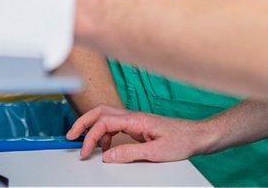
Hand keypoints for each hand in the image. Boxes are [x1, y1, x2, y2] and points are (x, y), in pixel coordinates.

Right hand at [67, 105, 214, 163]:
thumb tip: (107, 156)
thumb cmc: (181, 141)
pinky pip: (115, 126)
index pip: (104, 122)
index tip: (85, 151)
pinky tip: (106, 148)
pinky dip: (105, 134)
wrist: (197, 136)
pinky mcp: (138, 126)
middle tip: (70, 136)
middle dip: (83, 122)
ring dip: (93, 127)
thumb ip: (129, 153)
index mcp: (136, 119)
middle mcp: (134, 116)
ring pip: (107, 117)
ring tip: (85, 144)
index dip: (90, 136)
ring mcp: (135, 120)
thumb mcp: (155, 153)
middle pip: (101, 112)